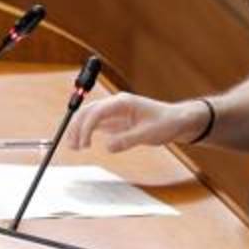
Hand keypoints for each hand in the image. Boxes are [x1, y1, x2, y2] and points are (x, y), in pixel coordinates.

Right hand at [64, 93, 202, 151]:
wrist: (176, 121)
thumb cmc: (165, 123)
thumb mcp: (149, 134)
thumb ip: (128, 140)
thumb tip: (107, 147)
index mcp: (123, 102)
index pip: (97, 111)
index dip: (87, 127)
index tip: (84, 143)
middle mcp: (115, 104)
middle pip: (88, 111)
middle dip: (77, 127)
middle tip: (73, 146)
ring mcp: (114, 111)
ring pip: (88, 117)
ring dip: (78, 129)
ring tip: (72, 146)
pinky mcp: (115, 120)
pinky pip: (95, 124)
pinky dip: (85, 132)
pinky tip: (80, 143)